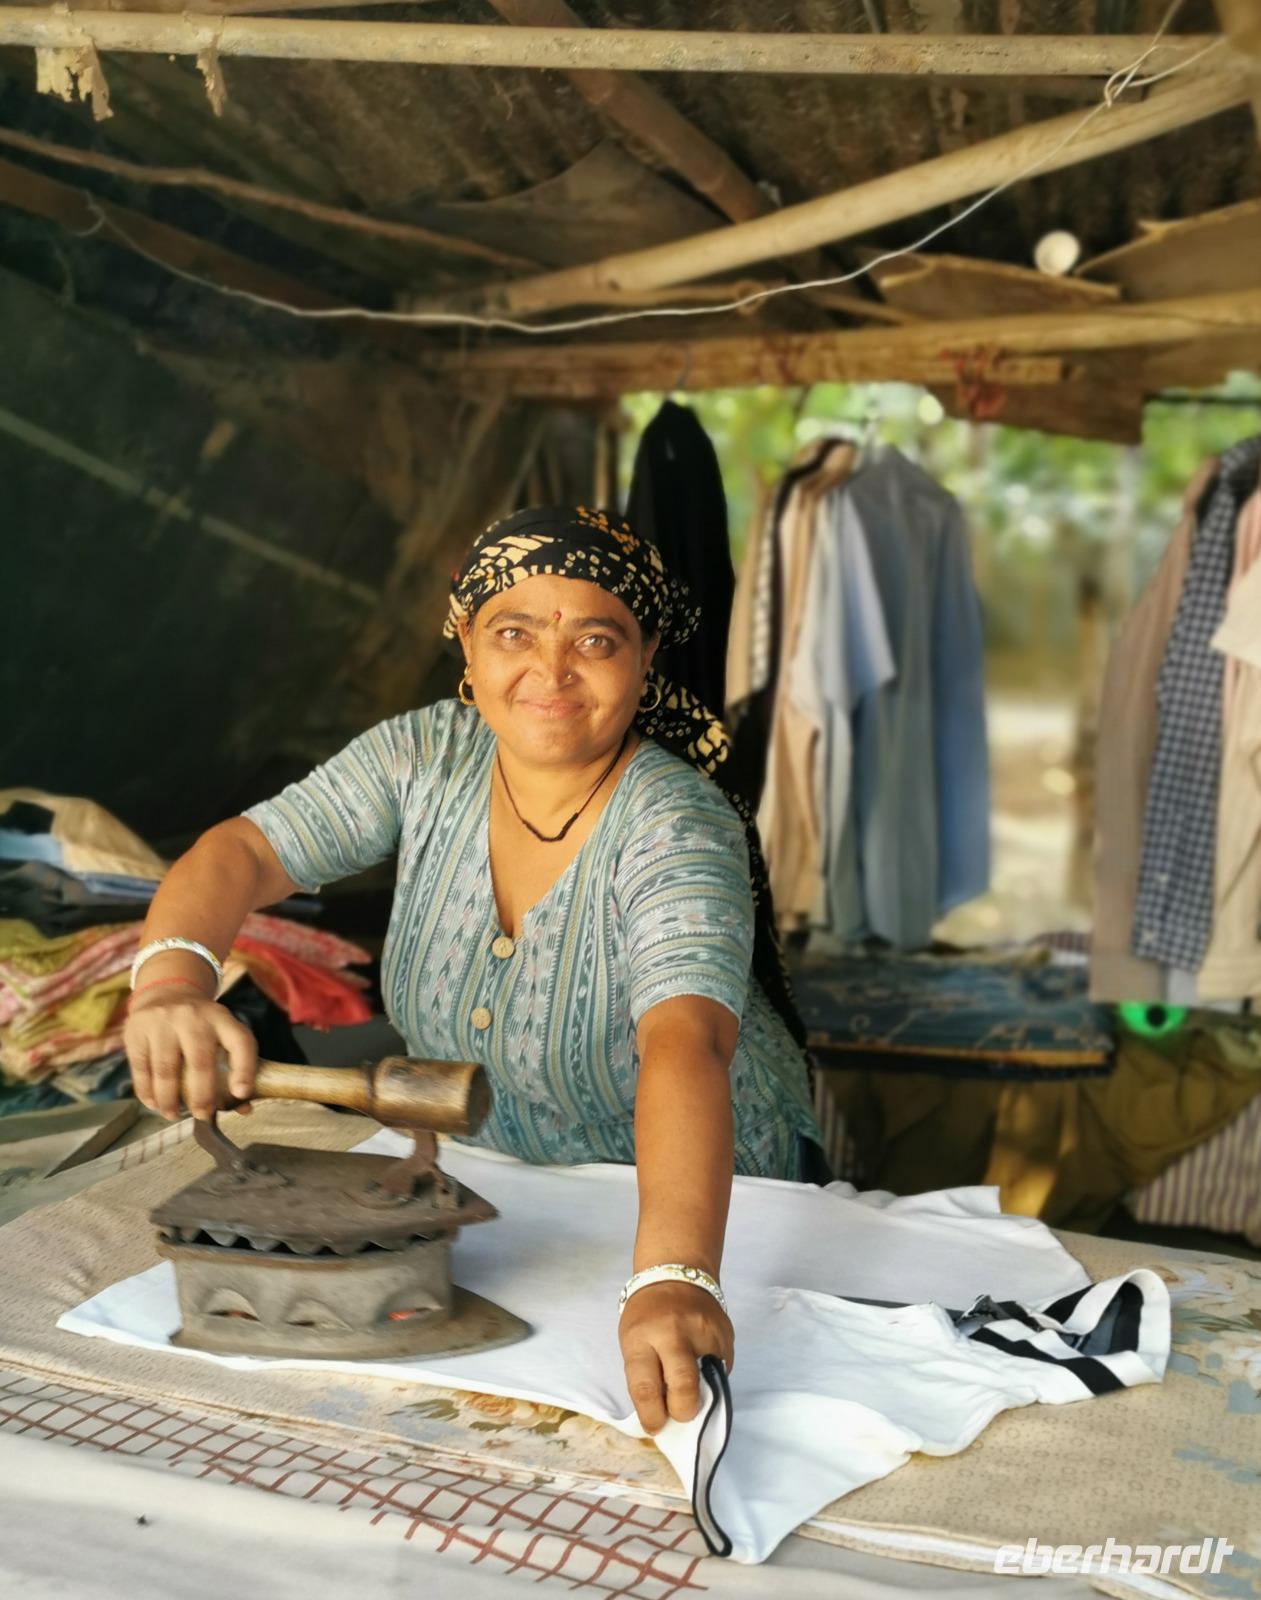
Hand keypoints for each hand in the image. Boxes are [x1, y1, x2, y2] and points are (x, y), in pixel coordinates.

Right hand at [124, 990, 257, 1120]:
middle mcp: (193, 1017)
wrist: (166, 992)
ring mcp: (163, 1021)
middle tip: (202, 1115)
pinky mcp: (137, 1030)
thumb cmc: (201, 1024)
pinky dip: (147, 1092)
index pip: (240, 1042)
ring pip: (166, 1070)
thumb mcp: (221, 1032)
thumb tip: (244, 1107)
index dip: (244, 1069)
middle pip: (199, 1062)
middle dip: (201, 1096)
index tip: (241, 1094)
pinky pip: (141, 1069)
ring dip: (169, 1100)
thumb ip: (234, 1066)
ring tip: (173, 1114)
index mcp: (222, 1018)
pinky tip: (154, 1103)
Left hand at [618, 1281, 733, 1434]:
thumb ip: (647, 1377)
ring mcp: (704, 1331)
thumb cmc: (646, 1315)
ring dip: (701, 1394)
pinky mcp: (726, 1334)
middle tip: (679, 1413)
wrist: (675, 1274)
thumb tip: (664, 1417)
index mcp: (642, 1336)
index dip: (652, 1416)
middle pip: (684, 1385)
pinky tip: (702, 1364)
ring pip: (709, 1382)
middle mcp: (674, 1332)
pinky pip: (721, 1370)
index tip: (656, 1426)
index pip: (646, 1387)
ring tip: (691, 1385)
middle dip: (683, 1410)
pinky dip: (711, 1376)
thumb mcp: (633, 1341)